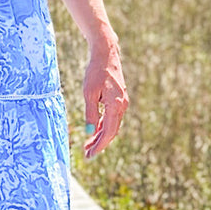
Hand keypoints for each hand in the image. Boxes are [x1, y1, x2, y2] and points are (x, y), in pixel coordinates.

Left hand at [82, 32, 127, 158]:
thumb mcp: (89, 93)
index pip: (109, 131)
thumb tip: (90, 131)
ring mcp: (122, 102)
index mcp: (116, 105)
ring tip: (88, 145)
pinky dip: (104, 126)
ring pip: (112, 125)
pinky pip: (112, 117)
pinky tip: (95, 131)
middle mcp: (122, 105)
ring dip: (101, 136)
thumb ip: (90, 113)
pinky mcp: (119, 99)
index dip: (100, 145)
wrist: (105, 54)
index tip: (91, 154)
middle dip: (100, 143)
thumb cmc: (95, 72)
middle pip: (112, 131)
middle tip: (87, 154)